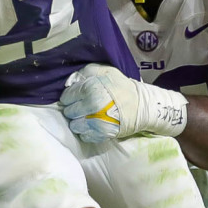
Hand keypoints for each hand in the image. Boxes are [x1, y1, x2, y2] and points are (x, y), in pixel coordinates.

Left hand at [60, 64, 186, 142]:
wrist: (141, 106)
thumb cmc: (122, 87)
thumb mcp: (106, 71)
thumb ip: (86, 72)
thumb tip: (69, 82)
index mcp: (90, 89)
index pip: (66, 97)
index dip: (70, 97)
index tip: (77, 97)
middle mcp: (90, 106)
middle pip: (68, 112)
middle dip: (73, 109)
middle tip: (83, 107)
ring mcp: (95, 122)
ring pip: (74, 126)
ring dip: (78, 121)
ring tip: (88, 117)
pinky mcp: (101, 135)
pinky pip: (84, 136)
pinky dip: (86, 132)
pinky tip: (93, 125)